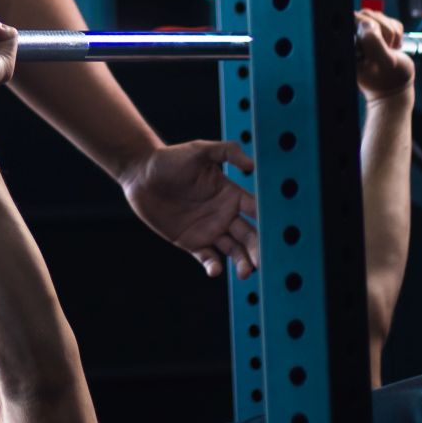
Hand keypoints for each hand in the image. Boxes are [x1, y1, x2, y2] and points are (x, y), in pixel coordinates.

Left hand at [123, 140, 259, 279]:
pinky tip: (215, 269)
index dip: (268, 220)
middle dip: (257, 249)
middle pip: (249, 235)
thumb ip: (226, 152)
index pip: (256, 210)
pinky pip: (207, 258)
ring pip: (233, 250)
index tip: (280, 231)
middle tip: (263, 261)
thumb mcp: (200, 150)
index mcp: (231, 194)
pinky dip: (213, 266)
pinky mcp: (191, 242)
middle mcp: (224, 215)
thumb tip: (252, 165)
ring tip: (245, 272)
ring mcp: (209, 230)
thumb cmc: (170, 159)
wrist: (141, 174)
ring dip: (242, 262)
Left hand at [354, 8, 414, 99]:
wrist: (396, 88)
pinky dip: (397, 34)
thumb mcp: (384, 62)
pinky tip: (392, 47)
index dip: (370, 27)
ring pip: (380, 16)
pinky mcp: (379, 32)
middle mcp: (353, 37)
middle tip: (386, 48)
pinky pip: (391, 21)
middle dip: (384, 31)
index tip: (378, 44)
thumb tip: (366, 23)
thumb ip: (374, 42)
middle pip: (368, 14)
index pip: (354, 19)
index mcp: (348, 45)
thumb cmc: (389, 78)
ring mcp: (365, 33)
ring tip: (389, 50)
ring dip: (391, 33)